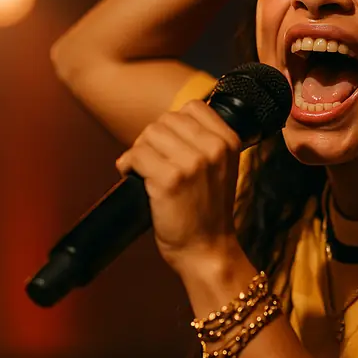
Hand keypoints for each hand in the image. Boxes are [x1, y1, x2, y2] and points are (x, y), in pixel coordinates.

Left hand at [115, 100, 241, 272]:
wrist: (207, 250)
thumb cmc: (209, 212)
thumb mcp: (222, 168)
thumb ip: (206, 141)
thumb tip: (167, 123)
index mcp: (229, 141)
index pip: (193, 108)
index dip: (175, 125)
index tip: (171, 146)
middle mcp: (213, 149)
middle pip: (167, 120)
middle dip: (154, 139)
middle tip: (154, 162)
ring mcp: (192, 163)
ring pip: (150, 134)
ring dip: (140, 151)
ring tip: (145, 170)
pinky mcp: (169, 180)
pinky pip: (136, 155)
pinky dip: (128, 165)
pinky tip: (133, 176)